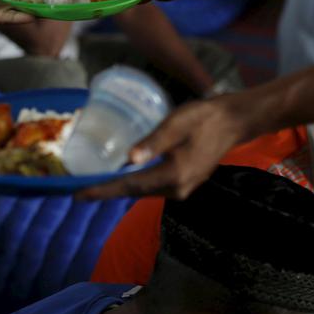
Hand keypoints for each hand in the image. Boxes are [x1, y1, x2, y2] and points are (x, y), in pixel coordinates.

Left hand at [77, 93, 249, 199]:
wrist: (234, 121)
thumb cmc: (204, 118)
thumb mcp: (176, 124)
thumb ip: (153, 142)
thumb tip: (130, 158)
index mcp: (173, 174)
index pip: (130, 186)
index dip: (103, 191)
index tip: (79, 195)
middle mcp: (177, 188)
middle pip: (134, 192)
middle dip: (106, 191)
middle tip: (79, 190)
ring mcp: (182, 189)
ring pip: (143, 191)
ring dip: (120, 188)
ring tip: (94, 184)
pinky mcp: (184, 184)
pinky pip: (153, 187)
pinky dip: (135, 183)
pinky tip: (121, 176)